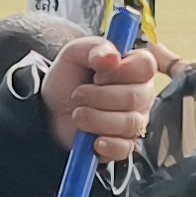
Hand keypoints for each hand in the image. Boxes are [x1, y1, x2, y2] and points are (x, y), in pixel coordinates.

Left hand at [46, 35, 157, 163]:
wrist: (48, 109)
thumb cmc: (67, 80)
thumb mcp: (74, 54)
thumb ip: (94, 48)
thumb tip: (112, 57)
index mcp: (133, 68)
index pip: (146, 66)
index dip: (122, 71)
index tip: (98, 74)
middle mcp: (140, 94)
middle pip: (137, 97)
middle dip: (100, 96)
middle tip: (78, 94)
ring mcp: (133, 121)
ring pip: (129, 123)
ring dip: (96, 118)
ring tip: (77, 114)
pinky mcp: (121, 144)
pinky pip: (125, 148)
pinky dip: (108, 145)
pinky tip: (93, 140)